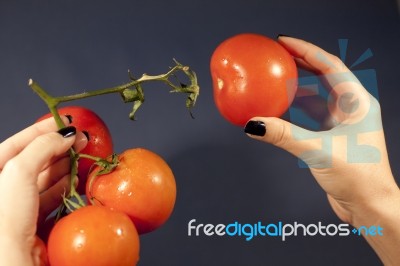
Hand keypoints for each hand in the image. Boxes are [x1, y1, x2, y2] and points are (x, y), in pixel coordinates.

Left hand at [0, 116, 87, 264]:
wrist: (13, 263)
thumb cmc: (6, 222)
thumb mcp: (19, 173)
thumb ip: (39, 150)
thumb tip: (64, 136)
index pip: (15, 146)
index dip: (39, 131)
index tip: (63, 122)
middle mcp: (5, 192)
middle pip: (31, 161)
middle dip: (57, 147)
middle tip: (80, 139)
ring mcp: (18, 208)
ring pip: (43, 179)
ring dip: (64, 166)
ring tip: (82, 156)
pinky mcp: (32, 222)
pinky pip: (51, 198)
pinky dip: (65, 186)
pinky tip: (76, 179)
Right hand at [244, 36, 399, 264]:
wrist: (369, 206)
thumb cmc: (359, 178)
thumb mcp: (318, 151)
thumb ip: (284, 135)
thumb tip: (255, 124)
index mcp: (357, 103)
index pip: (330, 66)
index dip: (306, 50)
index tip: (285, 42)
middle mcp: (351, 108)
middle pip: (323, 75)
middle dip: (300, 63)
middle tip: (277, 54)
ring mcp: (342, 122)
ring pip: (316, 96)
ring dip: (296, 87)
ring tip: (276, 77)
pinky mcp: (332, 136)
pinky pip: (310, 116)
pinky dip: (293, 111)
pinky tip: (279, 109)